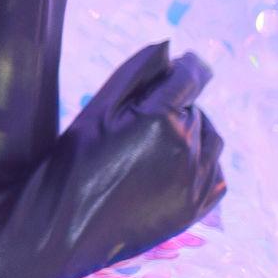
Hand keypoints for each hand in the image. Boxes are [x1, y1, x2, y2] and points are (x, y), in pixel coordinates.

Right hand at [46, 38, 226, 272]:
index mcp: (161, 120)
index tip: (185, 64)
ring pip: (210, 139)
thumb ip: (136, 73)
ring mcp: (194, 184)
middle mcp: (187, 151)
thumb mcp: (98, 110)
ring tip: (157, 142)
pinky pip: (215, 175)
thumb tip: (169, 47)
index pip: (192, 76)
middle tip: (142, 120)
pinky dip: (201, 164)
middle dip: (176, 107)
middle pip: (195, 109)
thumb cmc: (73, 163)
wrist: (62, 230)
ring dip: (191, 133)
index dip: (188, 66)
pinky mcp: (195, 210)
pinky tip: (172, 166)